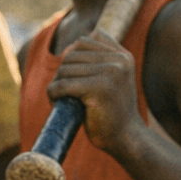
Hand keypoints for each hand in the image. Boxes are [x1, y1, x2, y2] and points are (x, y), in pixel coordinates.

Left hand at [47, 33, 141, 154]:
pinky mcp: (100, 88)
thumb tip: (70, 46)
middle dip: (63, 73)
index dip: (71, 59)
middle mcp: (120, 61)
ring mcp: (112, 73)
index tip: (74, 77)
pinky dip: (54, 93)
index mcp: (123, 56)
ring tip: (64, 98)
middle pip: (72, 55)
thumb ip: (98, 58)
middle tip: (65, 92)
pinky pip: (63, 84)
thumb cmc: (112, 110)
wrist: (126, 138)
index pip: (84, 42)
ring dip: (57, 84)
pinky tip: (59, 102)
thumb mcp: (112, 78)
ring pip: (65, 69)